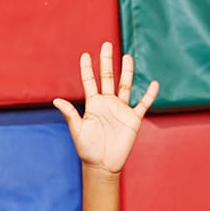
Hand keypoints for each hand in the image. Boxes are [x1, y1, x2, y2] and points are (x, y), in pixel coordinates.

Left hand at [52, 42, 158, 174]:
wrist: (103, 165)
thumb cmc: (87, 149)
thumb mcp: (77, 130)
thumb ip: (69, 114)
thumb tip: (56, 100)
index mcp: (93, 104)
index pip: (90, 82)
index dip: (87, 69)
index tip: (85, 55)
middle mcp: (107, 103)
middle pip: (108, 78)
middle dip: (107, 61)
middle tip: (107, 44)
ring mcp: (121, 110)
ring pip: (125, 86)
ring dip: (127, 71)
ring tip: (127, 56)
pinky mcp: (133, 119)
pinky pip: (143, 104)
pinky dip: (149, 94)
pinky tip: (153, 83)